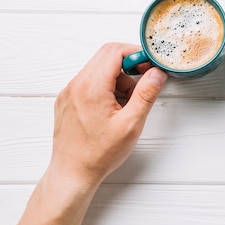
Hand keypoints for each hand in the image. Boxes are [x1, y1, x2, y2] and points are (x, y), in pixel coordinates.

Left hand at [50, 42, 167, 189]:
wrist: (72, 173)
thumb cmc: (99, 154)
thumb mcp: (131, 124)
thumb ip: (146, 94)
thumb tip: (157, 74)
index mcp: (91, 87)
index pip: (115, 51)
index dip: (137, 54)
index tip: (150, 66)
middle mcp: (76, 85)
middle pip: (106, 56)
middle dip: (129, 65)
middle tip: (144, 81)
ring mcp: (69, 92)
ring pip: (98, 69)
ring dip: (118, 79)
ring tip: (127, 104)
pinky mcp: (67, 100)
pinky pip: (89, 82)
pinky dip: (106, 88)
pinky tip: (114, 109)